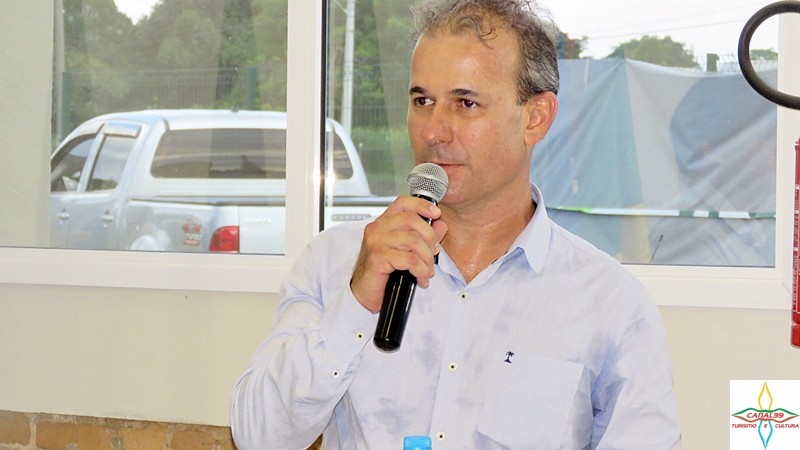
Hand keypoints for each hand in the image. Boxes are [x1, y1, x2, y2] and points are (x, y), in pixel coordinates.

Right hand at [350, 196, 447, 312]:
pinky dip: (420, 271)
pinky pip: (409, 260)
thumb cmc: (383, 272)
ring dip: (427, 259)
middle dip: (430, 238)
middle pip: (412, 220)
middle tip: (434, 253)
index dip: (422, 205)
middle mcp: (377, 228)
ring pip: (413, 241)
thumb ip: (424, 236)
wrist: (365, 293)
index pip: (403, 203)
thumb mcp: (407, 251)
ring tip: (427, 271)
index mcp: (383, 223)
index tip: (437, 214)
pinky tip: (420, 279)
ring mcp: (376, 242)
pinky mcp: (378, 257)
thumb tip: (441, 225)